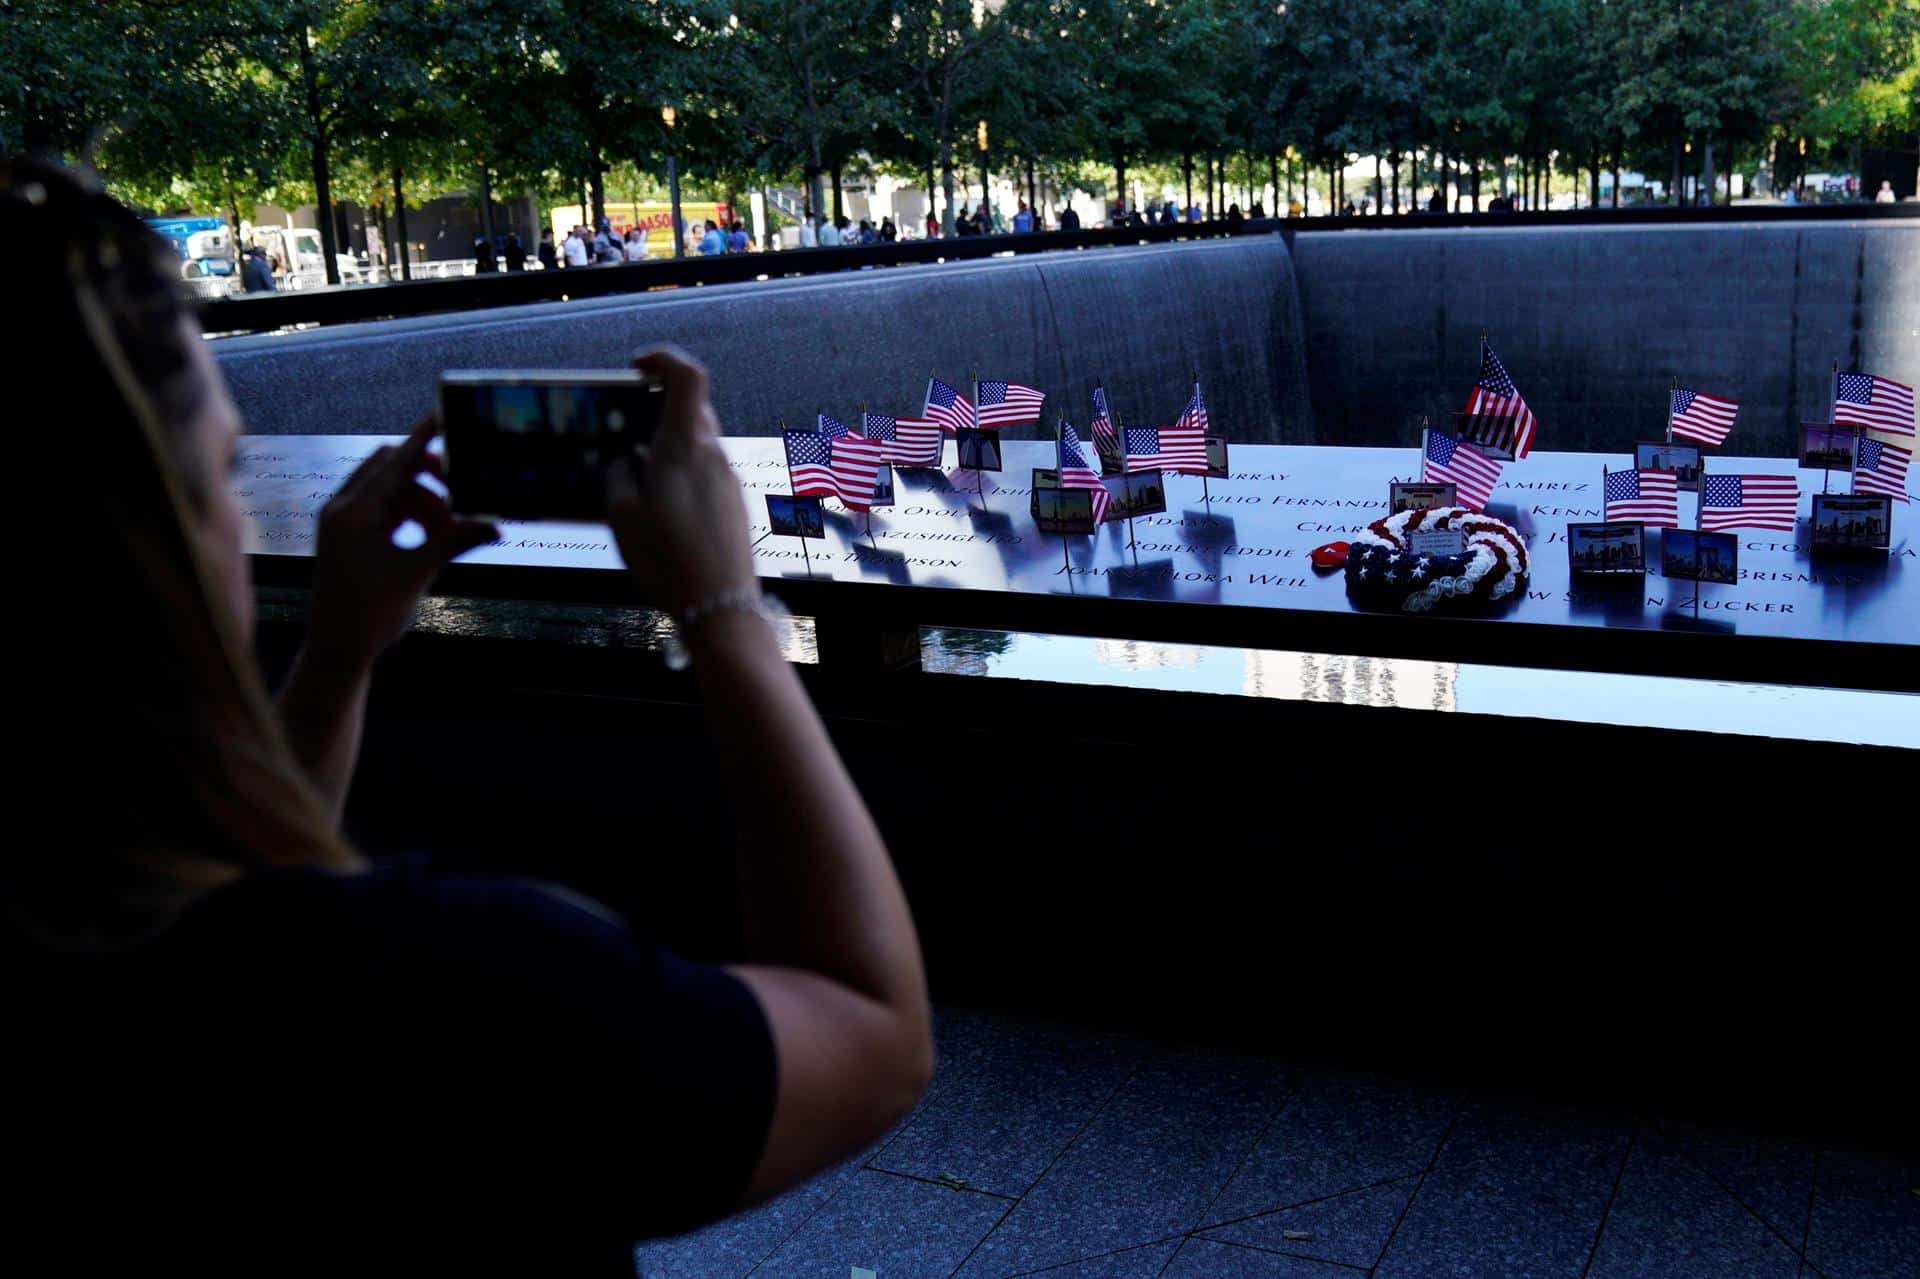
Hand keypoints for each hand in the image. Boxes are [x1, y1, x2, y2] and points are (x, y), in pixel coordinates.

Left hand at [307, 417, 498, 667]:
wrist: (336, 650)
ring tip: (446, 528)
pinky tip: (427, 536)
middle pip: (389, 468)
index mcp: (354, 511)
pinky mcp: (345, 536)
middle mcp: (342, 508)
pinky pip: (380, 509)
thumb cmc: (370, 614)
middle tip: (459, 493)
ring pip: (387, 489)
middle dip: (426, 476)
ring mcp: (340, 522)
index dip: (422, 438)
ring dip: (420, 500)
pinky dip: (406, 515)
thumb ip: (455, 541)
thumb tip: (495, 524)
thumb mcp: (418, 573)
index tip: (443, 416)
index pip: (395, 461)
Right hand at [607, 346, 755, 615]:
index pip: (688, 376)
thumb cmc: (669, 562)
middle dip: (658, 411)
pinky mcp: (735, 501)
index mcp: (685, 447)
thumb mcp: (622, 517)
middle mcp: (714, 455)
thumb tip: (627, 461)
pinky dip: (683, 474)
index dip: (664, 359)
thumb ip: (620, 475)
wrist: (721, 607)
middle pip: (691, 409)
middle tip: (626, 434)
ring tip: (641, 484)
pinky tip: (665, 510)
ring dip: (669, 448)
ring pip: (698, 442)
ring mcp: (729, 478)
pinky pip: (706, 471)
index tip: (637, 368)